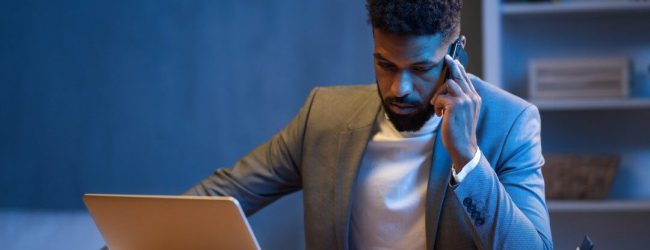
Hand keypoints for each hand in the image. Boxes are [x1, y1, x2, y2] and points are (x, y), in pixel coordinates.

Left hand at [430, 54, 480, 171]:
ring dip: (438, 95)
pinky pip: (440, 97)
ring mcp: (465, 100)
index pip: (466, 78)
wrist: (463, 147)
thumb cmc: (459, 131)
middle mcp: (472, 97)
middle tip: (446, 58)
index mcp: (475, 98)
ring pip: (448, 83)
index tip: (452, 59)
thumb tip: (448, 88)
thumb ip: (459, 100)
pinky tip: (438, 115)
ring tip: (438, 108)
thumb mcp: (462, 113)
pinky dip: (436, 105)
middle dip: (452, 65)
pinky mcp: (456, 105)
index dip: (459, 68)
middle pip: (459, 75)